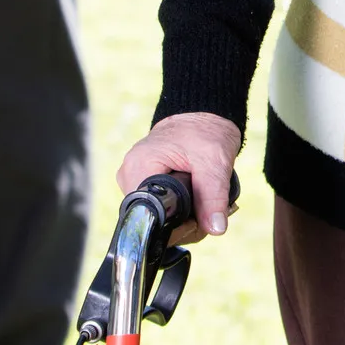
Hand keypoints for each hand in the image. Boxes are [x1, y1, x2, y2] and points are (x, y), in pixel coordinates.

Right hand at [116, 112, 244, 244]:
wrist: (201, 116)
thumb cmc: (205, 132)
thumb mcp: (214, 162)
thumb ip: (213, 197)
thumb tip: (215, 229)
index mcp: (139, 166)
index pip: (148, 215)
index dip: (175, 227)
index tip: (198, 222)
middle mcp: (129, 175)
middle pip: (152, 220)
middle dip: (183, 224)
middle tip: (209, 212)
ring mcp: (134, 179)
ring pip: (157, 217)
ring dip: (183, 220)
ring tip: (204, 204)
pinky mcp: (143, 183)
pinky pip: (159, 208)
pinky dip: (179, 211)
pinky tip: (196, 203)